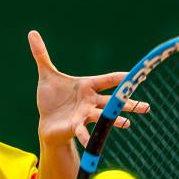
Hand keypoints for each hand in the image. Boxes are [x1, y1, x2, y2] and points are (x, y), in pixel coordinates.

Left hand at [28, 30, 149, 147]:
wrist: (46, 122)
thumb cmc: (51, 98)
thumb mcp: (46, 74)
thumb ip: (41, 54)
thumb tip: (32, 33)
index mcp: (87, 86)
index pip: (107, 79)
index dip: (121, 77)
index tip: (137, 75)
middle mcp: (90, 101)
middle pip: (113, 101)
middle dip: (129, 104)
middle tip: (147, 107)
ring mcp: (85, 115)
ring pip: (103, 117)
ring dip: (115, 120)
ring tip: (128, 123)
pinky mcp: (75, 126)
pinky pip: (83, 132)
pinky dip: (87, 138)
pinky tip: (93, 145)